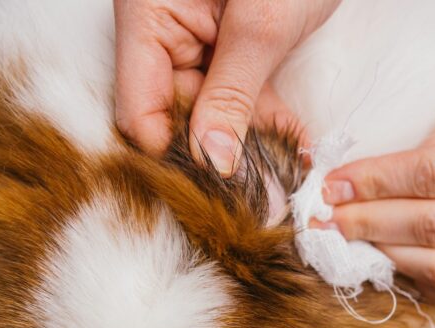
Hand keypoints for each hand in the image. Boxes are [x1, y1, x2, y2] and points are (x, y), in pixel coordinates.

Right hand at [114, 0, 340, 174]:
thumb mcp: (261, 25)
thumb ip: (233, 94)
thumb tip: (211, 161)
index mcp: (146, 15)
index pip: (140, 108)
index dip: (173, 154)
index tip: (215, 191)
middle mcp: (163, 31)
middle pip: (175, 116)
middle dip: (218, 159)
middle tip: (260, 201)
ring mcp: (196, 41)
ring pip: (211, 113)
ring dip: (249, 148)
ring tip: (284, 183)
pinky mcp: (230, 49)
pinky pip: (240, 96)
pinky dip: (266, 123)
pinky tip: (294, 149)